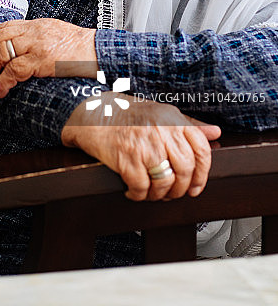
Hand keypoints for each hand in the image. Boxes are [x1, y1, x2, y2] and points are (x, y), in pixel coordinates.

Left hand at [0, 18, 95, 97]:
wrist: (103, 52)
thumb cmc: (83, 50)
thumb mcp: (58, 36)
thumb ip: (39, 39)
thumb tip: (21, 52)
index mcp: (37, 24)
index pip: (3, 28)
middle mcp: (34, 31)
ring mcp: (38, 44)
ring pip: (0, 53)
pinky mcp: (43, 60)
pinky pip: (14, 70)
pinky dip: (3, 82)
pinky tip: (0, 92)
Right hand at [61, 94, 220, 201]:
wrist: (94, 113)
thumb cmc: (130, 115)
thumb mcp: (163, 114)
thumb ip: (190, 126)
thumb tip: (215, 132)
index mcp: (172, 120)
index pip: (201, 150)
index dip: (202, 174)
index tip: (196, 186)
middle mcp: (160, 131)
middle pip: (185, 170)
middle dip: (180, 188)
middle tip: (172, 193)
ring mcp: (143, 145)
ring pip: (165, 182)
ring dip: (160, 195)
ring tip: (153, 193)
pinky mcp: (125, 158)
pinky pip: (141, 187)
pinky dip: (139, 195)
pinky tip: (135, 191)